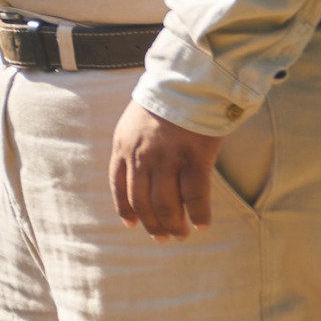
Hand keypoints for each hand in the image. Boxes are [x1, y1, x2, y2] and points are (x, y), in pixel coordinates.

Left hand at [109, 100, 224, 240]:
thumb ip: (133, 147)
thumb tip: (140, 174)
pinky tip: (202, 223)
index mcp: (123, 146)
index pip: (118, 185)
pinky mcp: (194, 158)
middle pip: (142, 201)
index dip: (125, 208)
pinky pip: (195, 195)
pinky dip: (198, 213)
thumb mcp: (134, 122)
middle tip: (163, 237)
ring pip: (165, 203)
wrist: (186, 82)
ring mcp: (167, 158)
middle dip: (152, 223)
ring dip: (173, 224)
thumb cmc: (163, 102)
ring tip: (181, 234)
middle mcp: (141, 156)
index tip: (131, 224)